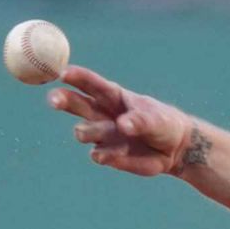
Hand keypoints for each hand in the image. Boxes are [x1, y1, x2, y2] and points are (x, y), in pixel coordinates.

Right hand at [49, 66, 192, 176]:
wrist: (175, 149)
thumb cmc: (163, 124)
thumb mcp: (157, 119)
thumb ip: (140, 120)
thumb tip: (121, 125)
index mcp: (113, 96)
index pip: (91, 84)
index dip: (76, 77)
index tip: (62, 73)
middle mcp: (102, 113)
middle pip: (74, 103)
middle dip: (61, 99)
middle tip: (54, 100)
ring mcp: (101, 134)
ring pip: (82, 132)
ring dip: (93, 132)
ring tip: (117, 132)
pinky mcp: (106, 155)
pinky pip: (98, 155)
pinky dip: (110, 155)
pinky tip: (124, 153)